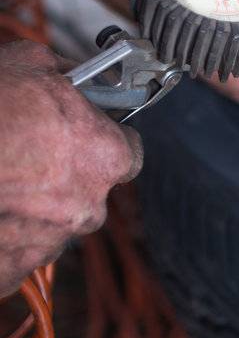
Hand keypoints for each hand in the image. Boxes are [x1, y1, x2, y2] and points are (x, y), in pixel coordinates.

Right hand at [0, 40, 142, 298]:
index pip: (126, 153)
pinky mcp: (8, 274)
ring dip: (29, 209)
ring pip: (48, 226)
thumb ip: (69, 76)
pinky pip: (12, 256)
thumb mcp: (30, 63)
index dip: (100, 140)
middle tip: (24, 155)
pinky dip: (0, 238)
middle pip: (87, 195)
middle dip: (62, 178)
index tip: (80, 133)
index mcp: (105, 157)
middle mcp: (87, 208)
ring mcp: (47, 247)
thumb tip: (77, 77)